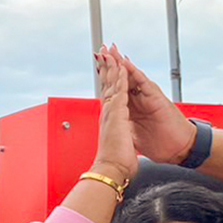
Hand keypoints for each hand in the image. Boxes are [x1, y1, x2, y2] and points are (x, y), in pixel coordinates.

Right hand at [93, 49, 137, 180]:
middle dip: (105, 68)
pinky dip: (119, 77)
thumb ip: (118, 138)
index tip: (105, 68)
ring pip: (110, 83)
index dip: (107, 80)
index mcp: (109, 120)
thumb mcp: (117, 145)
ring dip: (110, 66)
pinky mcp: (117, 113)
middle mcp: (107, 113)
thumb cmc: (115, 163)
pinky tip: (120, 66)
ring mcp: (111, 112)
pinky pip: (119, 90)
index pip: (108, 94)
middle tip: (102, 52)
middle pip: (106, 85)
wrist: (110, 170)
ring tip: (108, 52)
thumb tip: (118, 142)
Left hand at [112, 45, 195, 164]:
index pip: (115, 90)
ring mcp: (147, 97)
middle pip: (121, 79)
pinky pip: (142, 82)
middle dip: (111, 65)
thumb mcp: (131, 133)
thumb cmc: (159, 142)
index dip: (105, 79)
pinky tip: (125, 63)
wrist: (176, 149)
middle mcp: (138, 100)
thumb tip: (111, 127)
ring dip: (121, 63)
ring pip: (130, 76)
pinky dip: (133, 72)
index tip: (96, 69)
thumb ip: (123, 124)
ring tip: (111, 50)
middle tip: (101, 50)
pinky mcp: (155, 97)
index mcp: (129, 109)